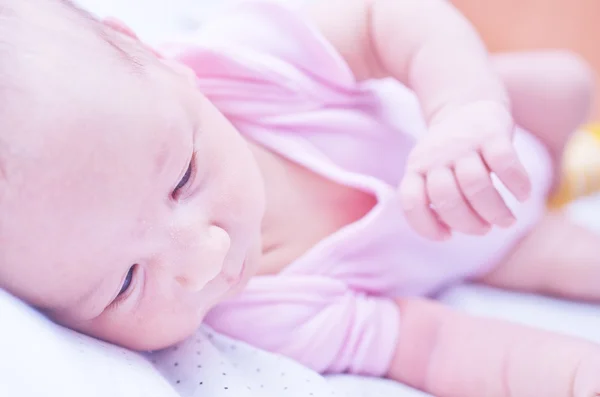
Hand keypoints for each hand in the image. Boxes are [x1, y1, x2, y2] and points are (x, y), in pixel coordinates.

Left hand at [399, 101, 530, 239]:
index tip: (447, 236)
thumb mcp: (431, 172)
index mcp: (416, 169)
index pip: (411, 201)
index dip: (427, 226)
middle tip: (484, 229)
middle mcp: (435, 157)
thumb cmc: (450, 154)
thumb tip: (452, 231)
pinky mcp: (491, 133)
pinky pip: (504, 162)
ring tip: (506, 221)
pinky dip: (517, 185)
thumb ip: (436, 199)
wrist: (466, 104)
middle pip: (446, 198)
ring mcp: (462, 144)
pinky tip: (523, 195)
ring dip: (494, 211)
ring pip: (474, 184)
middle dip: (468, 224)